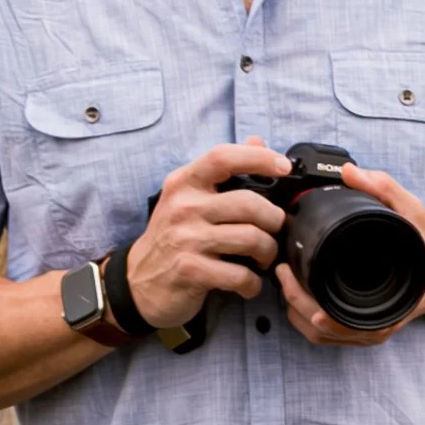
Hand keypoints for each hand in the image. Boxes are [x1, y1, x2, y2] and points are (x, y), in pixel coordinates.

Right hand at [124, 141, 291, 328]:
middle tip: (275, 230)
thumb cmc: (172, 238)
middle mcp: (183, 207)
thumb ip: (222, 170)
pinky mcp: (190, 270)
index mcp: (184, 183)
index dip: (258, 158)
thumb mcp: (189, 198)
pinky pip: (240, 275)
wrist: (139, 283)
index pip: (223, 157)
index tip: (284, 167)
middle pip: (249, 203)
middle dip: (274, 219)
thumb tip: (257, 142)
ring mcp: (185, 239)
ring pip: (251, 239)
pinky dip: (252, 283)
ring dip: (268, 252)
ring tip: (264, 258)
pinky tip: (248, 283)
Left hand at [276, 162, 424, 350]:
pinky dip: (307, 320)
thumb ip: (384, 189)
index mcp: (388, 305)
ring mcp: (369, 331)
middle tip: (281, 273)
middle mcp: (377, 324)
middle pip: (321, 328)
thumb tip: (350, 171)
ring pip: (321, 336)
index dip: (306, 301)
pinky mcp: (364, 330)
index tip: (290, 276)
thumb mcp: (413, 212)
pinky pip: (328, 336)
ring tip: (285, 283)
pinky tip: (297, 298)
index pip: (337, 318)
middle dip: (294, 303)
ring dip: (297, 314)